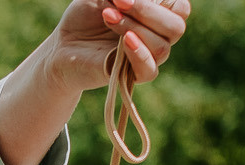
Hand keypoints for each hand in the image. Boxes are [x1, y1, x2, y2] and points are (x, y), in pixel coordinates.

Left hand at [46, 0, 187, 90]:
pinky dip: (139, 53)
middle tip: (118, 1)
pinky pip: (150, 70)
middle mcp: (157, 36)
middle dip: (147, 11)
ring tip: (108, 16)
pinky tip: (124, 40)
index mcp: (157, 14)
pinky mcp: (132, 76)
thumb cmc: (86, 14)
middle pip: (176, 27)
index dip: (161, 0)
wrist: (64, 44)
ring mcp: (146, 57)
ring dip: (134, 27)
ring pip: (161, 47)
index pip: (180, 8)